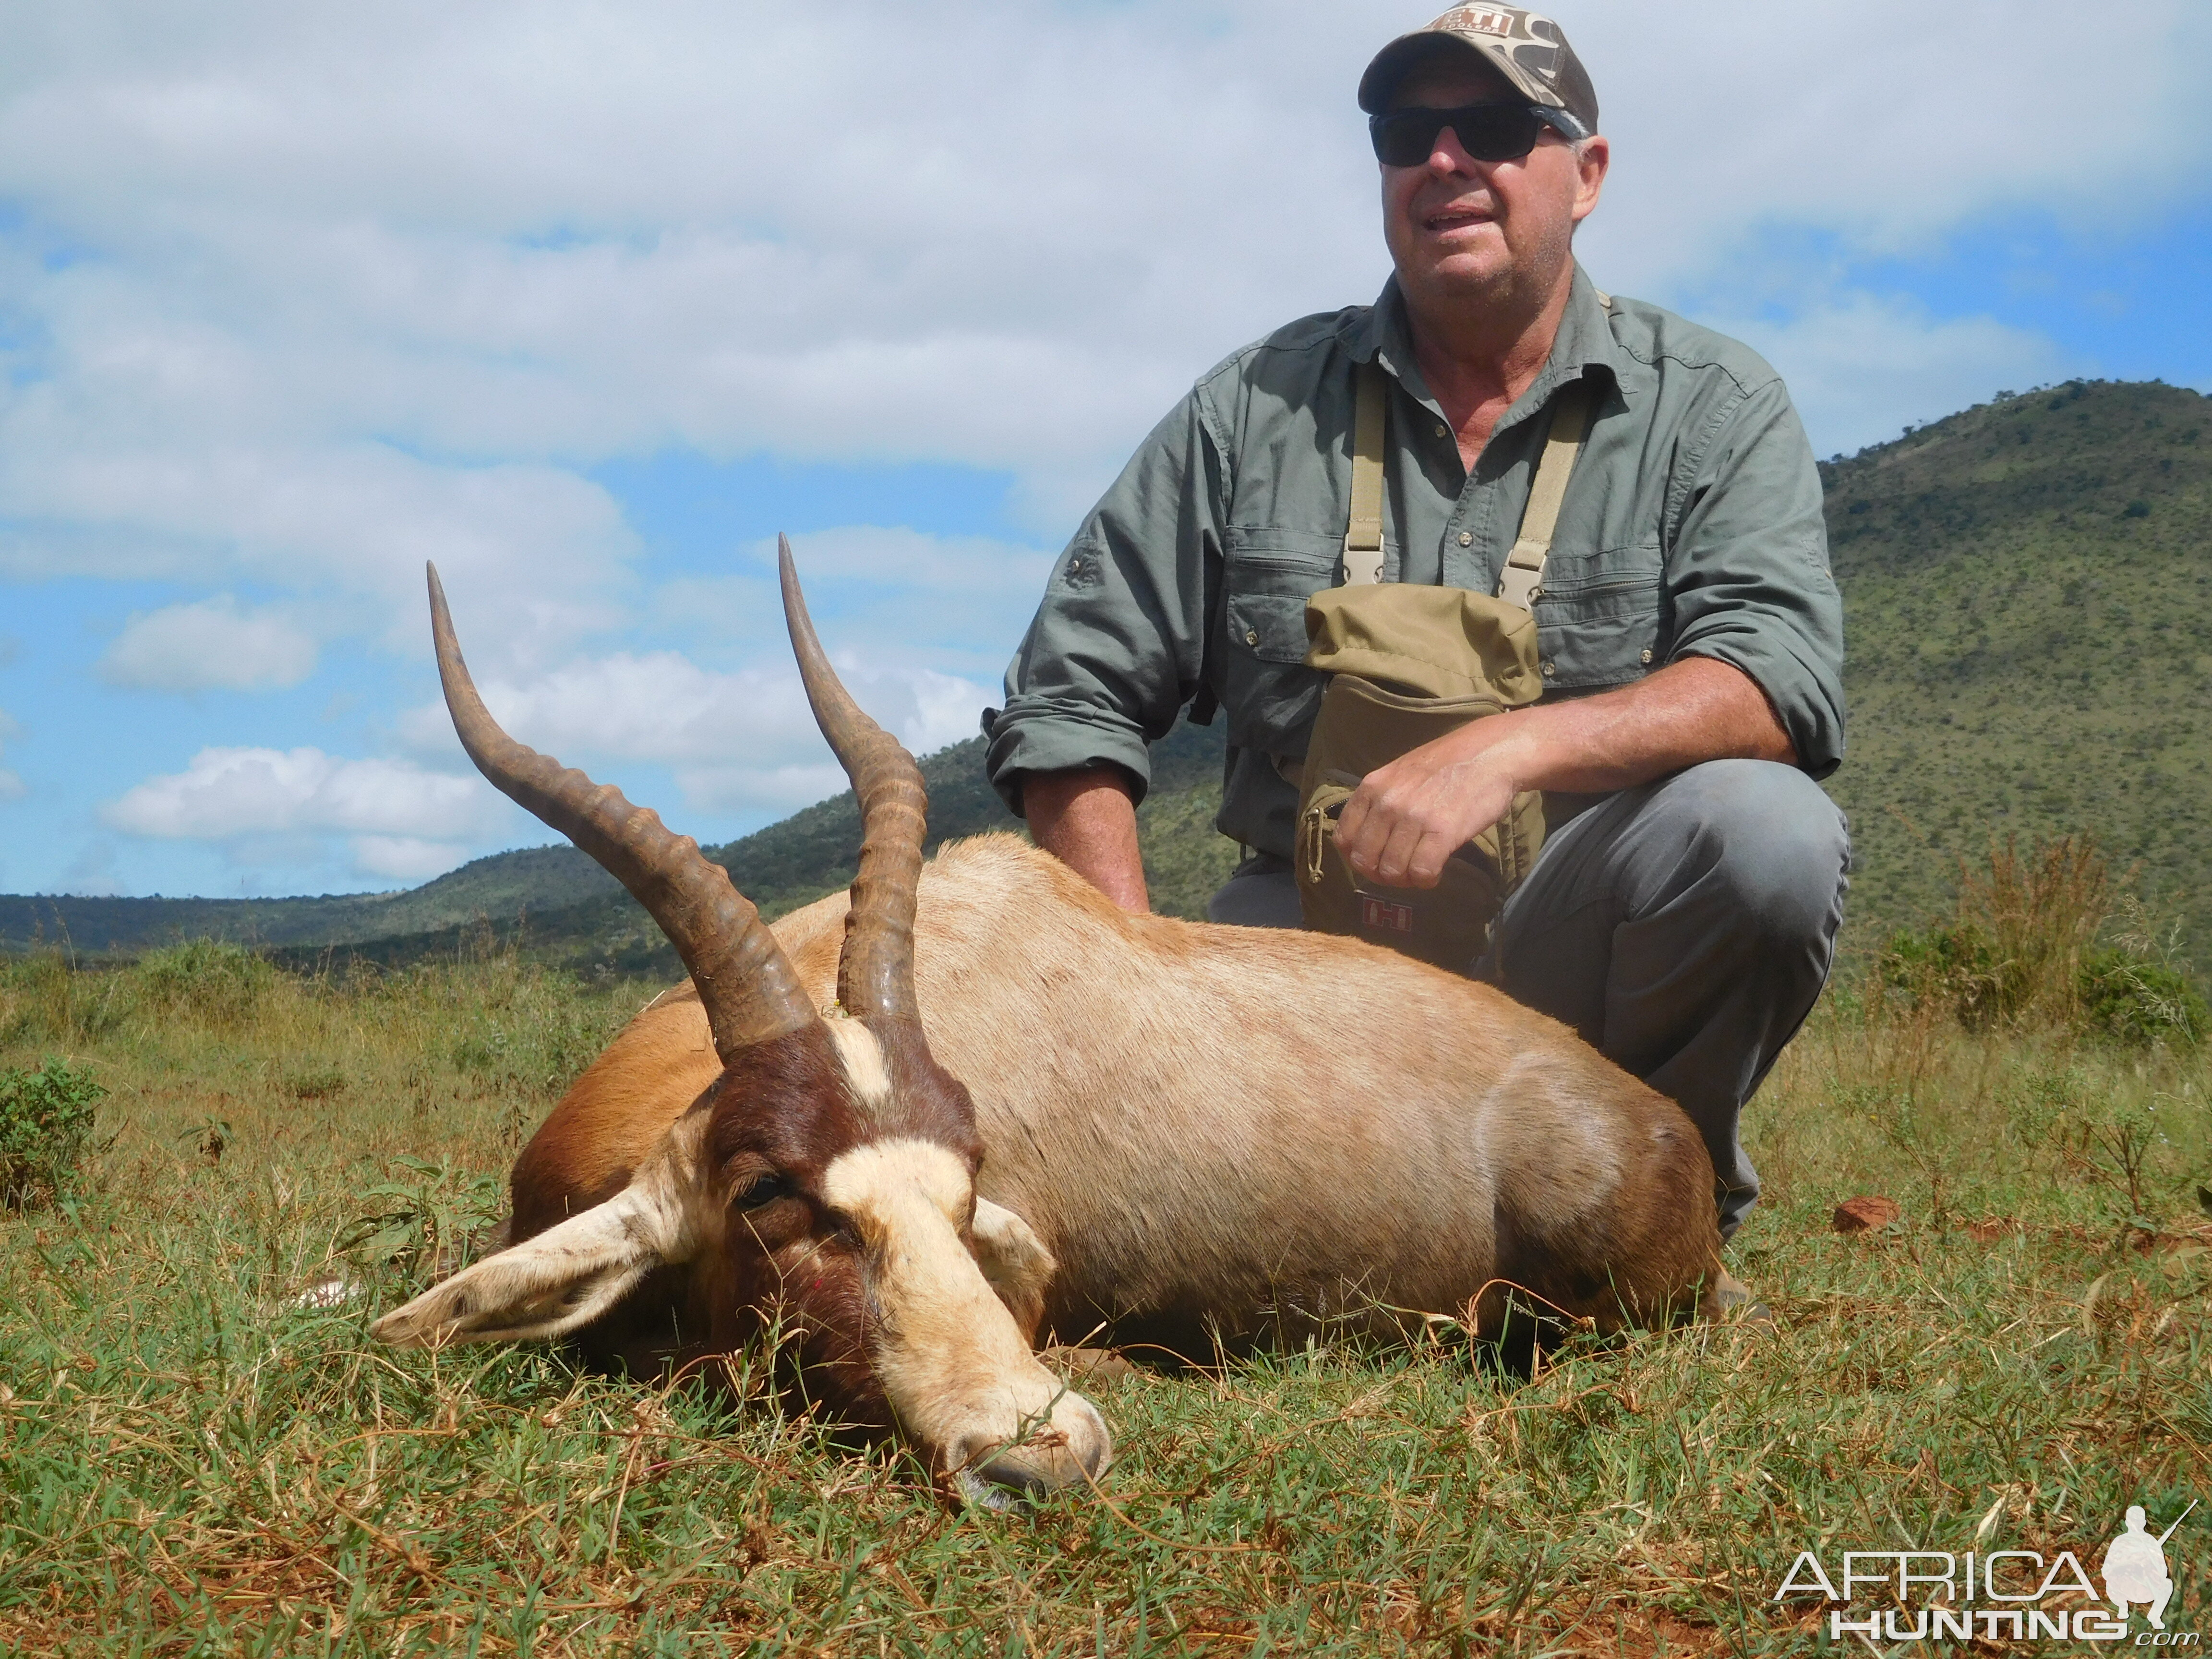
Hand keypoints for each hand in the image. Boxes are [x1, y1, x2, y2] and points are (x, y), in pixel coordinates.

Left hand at [1334, 725, 1519, 890]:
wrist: (1491, 753)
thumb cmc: (1448, 764)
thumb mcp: (1401, 774)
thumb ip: (1381, 802)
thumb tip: (1369, 840)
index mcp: (1372, 787)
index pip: (1343, 839)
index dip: (1358, 858)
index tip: (1377, 861)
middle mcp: (1387, 802)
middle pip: (1364, 861)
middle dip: (1381, 875)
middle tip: (1402, 872)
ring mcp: (1413, 817)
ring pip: (1392, 871)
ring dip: (1406, 879)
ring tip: (1422, 870)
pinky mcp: (1442, 832)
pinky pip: (1421, 872)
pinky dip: (1427, 880)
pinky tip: (1437, 872)